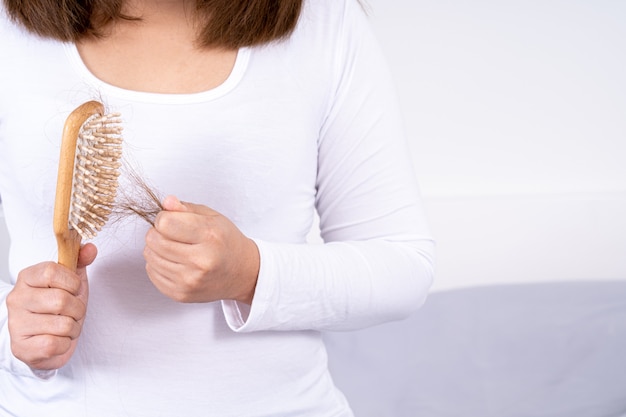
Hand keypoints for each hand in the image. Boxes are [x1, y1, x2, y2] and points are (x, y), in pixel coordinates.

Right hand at [6, 244, 95, 370]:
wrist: (45, 340)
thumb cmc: (58, 308)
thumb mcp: (71, 281)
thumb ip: (80, 261)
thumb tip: (90, 248)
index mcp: (27, 277)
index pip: (52, 271)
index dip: (71, 283)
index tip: (73, 289)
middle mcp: (16, 298)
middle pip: (60, 300)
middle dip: (77, 309)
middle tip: (72, 312)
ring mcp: (16, 323)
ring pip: (62, 324)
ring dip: (72, 328)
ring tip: (64, 326)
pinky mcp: (21, 347)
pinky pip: (54, 344)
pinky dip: (64, 344)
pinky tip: (56, 339)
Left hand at [144, 196, 259, 303]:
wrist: (242, 274)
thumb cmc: (226, 242)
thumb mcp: (213, 217)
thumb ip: (186, 208)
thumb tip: (167, 202)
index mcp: (210, 236)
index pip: (165, 223)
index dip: (164, 218)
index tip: (173, 220)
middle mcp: (201, 260)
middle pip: (154, 240)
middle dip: (158, 233)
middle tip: (172, 235)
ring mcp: (190, 280)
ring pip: (149, 257)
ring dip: (156, 249)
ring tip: (174, 248)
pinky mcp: (181, 294)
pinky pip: (152, 273)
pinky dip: (157, 265)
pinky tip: (174, 262)